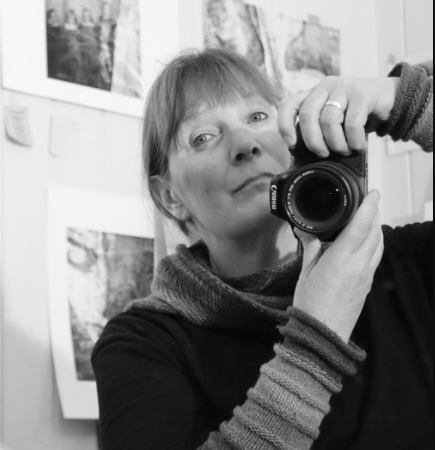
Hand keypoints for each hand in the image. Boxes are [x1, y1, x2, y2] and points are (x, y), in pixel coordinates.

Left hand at [278, 77, 400, 156]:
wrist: (391, 99)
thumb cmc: (358, 115)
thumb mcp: (334, 120)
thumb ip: (317, 129)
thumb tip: (299, 154)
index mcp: (313, 94)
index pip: (288, 104)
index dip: (284, 125)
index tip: (290, 144)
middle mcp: (325, 86)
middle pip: (307, 115)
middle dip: (313, 141)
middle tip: (323, 153)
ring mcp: (344, 87)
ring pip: (329, 120)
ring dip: (336, 143)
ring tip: (345, 150)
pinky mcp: (363, 93)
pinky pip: (352, 123)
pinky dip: (354, 141)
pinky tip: (359, 146)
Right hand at [293, 190, 383, 342]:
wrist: (323, 333)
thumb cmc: (311, 304)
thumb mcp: (306, 272)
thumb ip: (310, 248)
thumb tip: (304, 231)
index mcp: (341, 260)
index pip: (360, 226)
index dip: (368, 206)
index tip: (373, 192)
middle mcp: (359, 265)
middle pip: (374, 232)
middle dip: (375, 213)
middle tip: (369, 201)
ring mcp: (366, 275)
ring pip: (378, 244)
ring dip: (377, 228)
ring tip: (369, 218)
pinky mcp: (368, 283)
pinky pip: (376, 257)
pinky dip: (374, 243)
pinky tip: (365, 241)